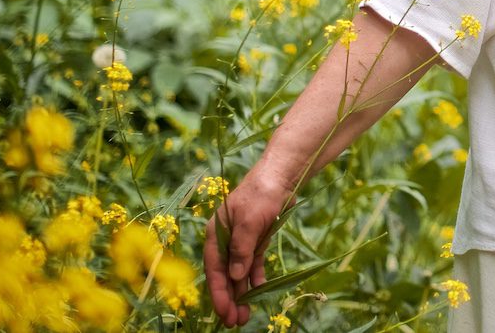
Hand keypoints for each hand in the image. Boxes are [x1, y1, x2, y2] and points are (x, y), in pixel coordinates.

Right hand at [203, 163, 295, 325]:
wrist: (280, 176)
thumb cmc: (261, 194)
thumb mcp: (250, 221)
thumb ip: (242, 249)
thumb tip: (236, 276)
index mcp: (216, 234)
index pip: (214, 269)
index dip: (218, 293)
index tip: (224, 312)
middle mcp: (225, 239)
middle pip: (225, 274)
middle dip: (228, 299)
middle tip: (235, 322)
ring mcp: (241, 241)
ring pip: (238, 273)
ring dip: (241, 293)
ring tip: (245, 315)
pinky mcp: (256, 240)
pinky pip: (253, 263)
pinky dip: (255, 277)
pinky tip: (259, 290)